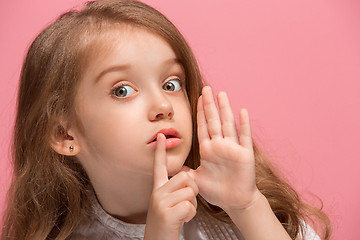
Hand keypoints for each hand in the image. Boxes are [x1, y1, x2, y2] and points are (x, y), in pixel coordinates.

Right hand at [144, 133, 198, 239]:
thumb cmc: (167, 224)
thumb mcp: (167, 204)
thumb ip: (175, 190)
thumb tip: (188, 177)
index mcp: (158, 189)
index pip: (159, 166)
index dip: (160, 151)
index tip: (162, 136)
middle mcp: (157, 193)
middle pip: (184, 177)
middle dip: (193, 189)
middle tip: (188, 202)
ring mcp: (160, 202)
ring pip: (190, 191)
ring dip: (193, 204)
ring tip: (184, 213)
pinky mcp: (166, 213)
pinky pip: (189, 205)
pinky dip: (191, 214)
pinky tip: (183, 220)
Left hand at [188, 86, 260, 210]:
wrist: (234, 202)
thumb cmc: (216, 190)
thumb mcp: (195, 179)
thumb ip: (184, 171)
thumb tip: (169, 167)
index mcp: (208, 149)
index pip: (202, 126)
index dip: (200, 112)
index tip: (197, 98)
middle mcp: (220, 145)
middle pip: (214, 120)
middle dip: (209, 105)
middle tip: (206, 88)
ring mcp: (232, 148)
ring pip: (228, 124)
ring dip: (225, 109)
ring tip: (222, 94)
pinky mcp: (244, 154)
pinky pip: (244, 137)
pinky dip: (244, 124)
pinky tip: (243, 112)